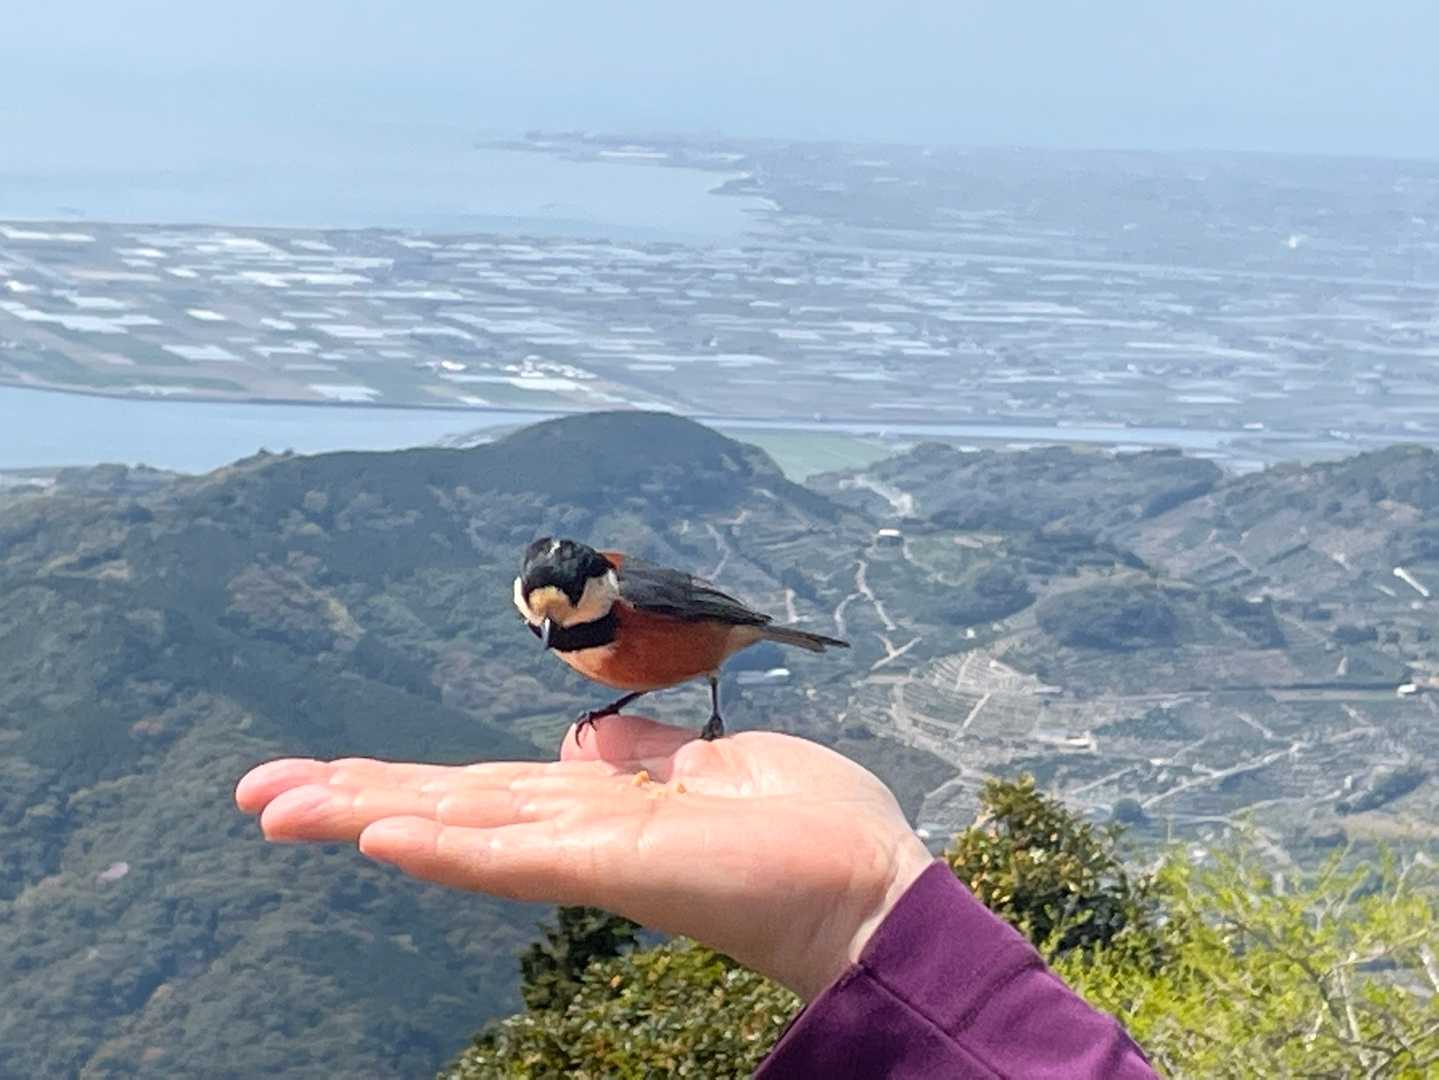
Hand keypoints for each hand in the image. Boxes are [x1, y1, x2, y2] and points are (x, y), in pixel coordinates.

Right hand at [235, 716, 933, 999]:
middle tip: (252, 794)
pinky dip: (447, 849)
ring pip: (460, 827)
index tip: (323, 773)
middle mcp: (577, 827)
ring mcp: (592, 850)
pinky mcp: (620, 866)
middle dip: (350, 796)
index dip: (401, 781)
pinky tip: (379, 838)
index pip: (481, 790)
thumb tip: (582, 739)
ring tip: (279, 808)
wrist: (875, 886)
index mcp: (598, 802)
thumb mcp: (718, 762)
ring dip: (367, 815)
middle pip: (447, 806)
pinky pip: (518, 856)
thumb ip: (645, 752)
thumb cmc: (812, 828)